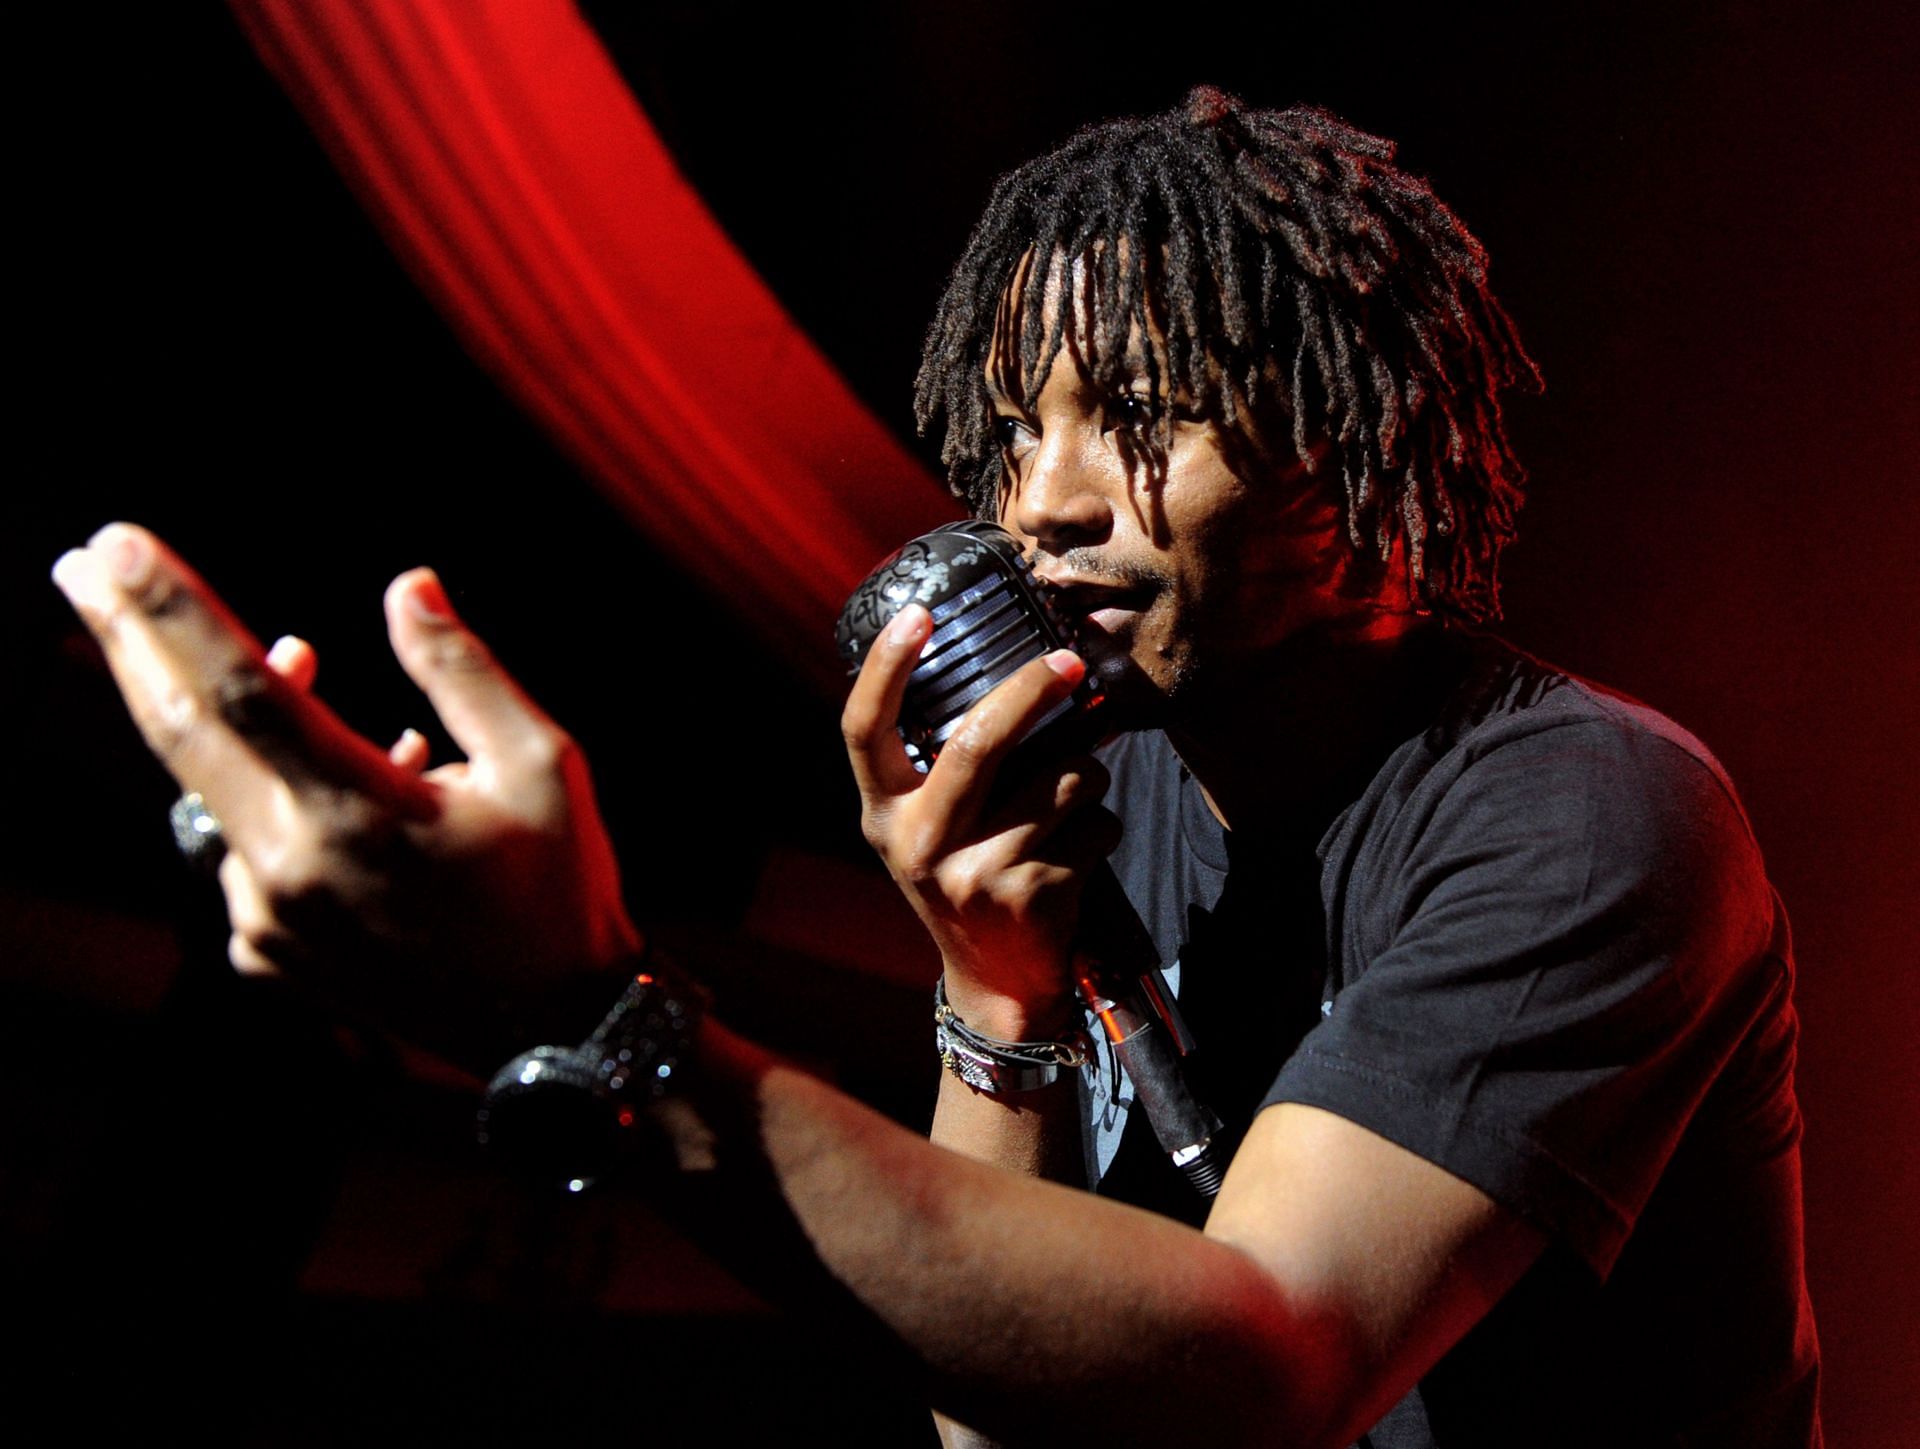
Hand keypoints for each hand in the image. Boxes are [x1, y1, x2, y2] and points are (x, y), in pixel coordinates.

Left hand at [52, 523, 640, 1062]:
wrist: (552, 1030)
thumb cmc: (559, 888)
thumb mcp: (542, 764)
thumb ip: (462, 671)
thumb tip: (406, 585)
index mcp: (364, 818)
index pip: (245, 692)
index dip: (176, 613)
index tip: (118, 545)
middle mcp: (293, 871)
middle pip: (180, 732)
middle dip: (126, 637)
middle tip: (78, 560)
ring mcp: (268, 920)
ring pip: (210, 789)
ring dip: (221, 713)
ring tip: (298, 658)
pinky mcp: (266, 953)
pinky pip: (239, 850)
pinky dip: (268, 795)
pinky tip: (346, 778)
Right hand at [841, 605, 1120, 1037]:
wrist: (999, 982)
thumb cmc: (968, 878)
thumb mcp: (932, 827)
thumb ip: (948, 763)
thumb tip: (1017, 670)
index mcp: (885, 815)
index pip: (863, 729)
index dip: (885, 668)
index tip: (918, 615)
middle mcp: (920, 844)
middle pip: (977, 741)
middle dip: (1032, 690)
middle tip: (1069, 663)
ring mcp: (976, 873)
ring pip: (1061, 779)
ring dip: (1087, 777)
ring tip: (1069, 806)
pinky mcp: (1033, 896)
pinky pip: (1095, 824)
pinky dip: (1102, 829)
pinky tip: (1076, 857)